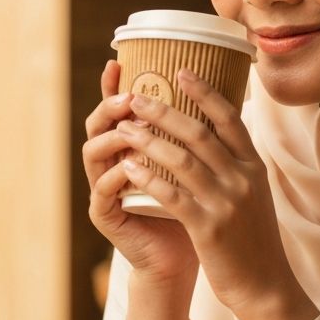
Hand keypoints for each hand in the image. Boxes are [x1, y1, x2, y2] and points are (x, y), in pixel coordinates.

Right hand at [83, 60, 197, 285]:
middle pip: (99, 124)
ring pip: (93, 152)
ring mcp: (106, 188)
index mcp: (134, 148)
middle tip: (130, 97)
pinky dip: (117, 174)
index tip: (118, 61)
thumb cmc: (199, 210)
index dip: (114, 86)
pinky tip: (130, 166)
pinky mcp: (105, 215)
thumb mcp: (202, 167)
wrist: (189, 258)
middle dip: (111, 106)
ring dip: (111, 136)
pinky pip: (103, 189)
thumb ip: (199, 135)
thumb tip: (226, 89)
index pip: (119, 110)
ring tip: (128, 127)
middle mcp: (114, 163)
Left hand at [118, 69, 316, 319]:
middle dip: (165, 110)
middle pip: (200, 133)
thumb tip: (217, 138)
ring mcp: (227, 202)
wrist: (266, 286)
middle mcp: (243, 179)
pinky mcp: (208, 227)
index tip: (181, 71)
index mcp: (255, 168)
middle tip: (137, 96)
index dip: (205, 92)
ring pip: (182, 159)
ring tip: (125, 128)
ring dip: (149, 139)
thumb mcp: (256, 197)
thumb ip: (239, 168)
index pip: (230, 119)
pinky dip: (148, 178)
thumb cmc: (254, 241)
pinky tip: (128, 167)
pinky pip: (172, 194)